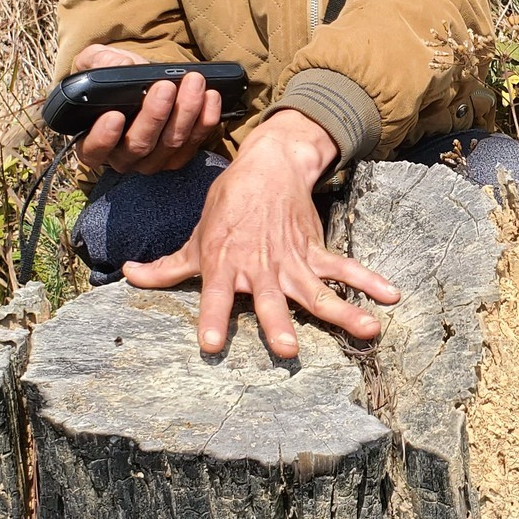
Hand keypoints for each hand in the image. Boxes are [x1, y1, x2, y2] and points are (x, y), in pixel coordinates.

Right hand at [69, 43, 222, 174]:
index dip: (103, 137)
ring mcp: (153, 160)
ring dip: (185, 112)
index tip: (114, 115)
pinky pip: (195, 143)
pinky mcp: (179, 155)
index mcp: (94, 141)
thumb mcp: (96, 62)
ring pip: (171, 144)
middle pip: (140, 144)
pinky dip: (205, 120)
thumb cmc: (112, 78)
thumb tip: (123, 65)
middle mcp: (123, 157)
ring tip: (194, 83)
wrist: (139, 84)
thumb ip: (101, 62)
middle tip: (166, 87)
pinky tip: (211, 96)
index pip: (94, 149)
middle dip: (154, 115)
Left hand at [120, 111, 400, 358]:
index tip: (211, 345)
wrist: (267, 168)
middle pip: (270, 301)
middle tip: (286, 351)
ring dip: (343, 311)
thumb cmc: (228, 206)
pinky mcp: (316, 251)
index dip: (212, 319)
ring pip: (317, 292)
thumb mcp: (195, 237)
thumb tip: (127, 275)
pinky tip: (391, 296)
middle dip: (278, 325)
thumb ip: (166, 266)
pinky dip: (369, 280)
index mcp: (224, 264)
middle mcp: (259, 267)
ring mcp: (292, 261)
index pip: (214, 296)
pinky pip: (345, 268)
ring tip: (368, 330)